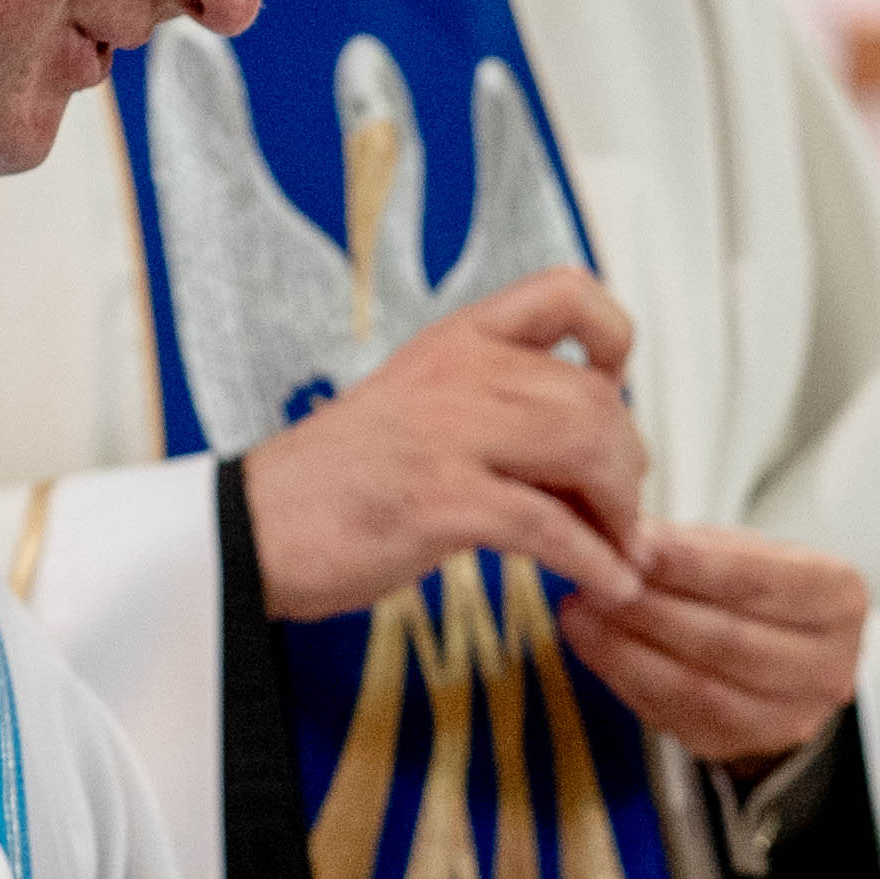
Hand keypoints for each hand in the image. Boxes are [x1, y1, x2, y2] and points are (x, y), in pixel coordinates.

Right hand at [240, 271, 650, 611]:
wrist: (251, 529)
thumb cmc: (339, 482)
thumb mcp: (422, 410)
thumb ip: (498, 407)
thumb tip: (589, 442)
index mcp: (456, 340)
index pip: (567, 292)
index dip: (613, 338)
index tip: (613, 391)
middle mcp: (458, 371)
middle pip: (596, 396)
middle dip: (628, 464)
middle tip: (623, 513)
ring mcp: (448, 434)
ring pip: (585, 449)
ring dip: (621, 511)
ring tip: (620, 551)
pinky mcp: (439, 502)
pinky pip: (549, 527)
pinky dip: (595, 562)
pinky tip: (606, 586)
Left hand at [557, 524, 868, 767]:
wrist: (783, 654)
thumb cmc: (757, 590)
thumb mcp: (740, 550)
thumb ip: (688, 545)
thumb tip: (620, 534)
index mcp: (840, 599)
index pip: (761, 582)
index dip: (694, 565)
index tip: (636, 545)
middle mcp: (829, 665)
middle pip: (729, 640)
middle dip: (652, 610)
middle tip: (596, 580)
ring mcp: (789, 716)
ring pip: (698, 688)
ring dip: (628, 649)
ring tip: (581, 612)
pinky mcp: (742, 747)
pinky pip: (675, 717)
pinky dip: (626, 678)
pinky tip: (593, 645)